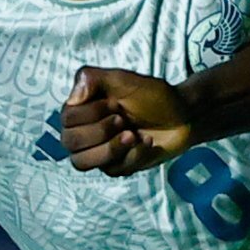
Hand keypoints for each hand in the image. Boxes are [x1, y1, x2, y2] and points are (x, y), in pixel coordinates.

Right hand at [63, 66, 196, 174]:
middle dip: (99, 132)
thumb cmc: (152, 95)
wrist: (183, 115)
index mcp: (83, 110)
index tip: (113, 103)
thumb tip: (72, 98)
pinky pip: (112, 170)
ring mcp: (100, 151)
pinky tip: (147, 142)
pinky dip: (133, 155)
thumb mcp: (123, 80)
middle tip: (122, 120)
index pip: (66, 120)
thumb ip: (93, 79)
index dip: (89, 114)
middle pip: (70, 143)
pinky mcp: (118, 166)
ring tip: (133, 135)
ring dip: (110, 149)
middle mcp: (86, 132)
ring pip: (83, 163)